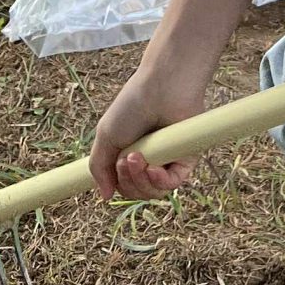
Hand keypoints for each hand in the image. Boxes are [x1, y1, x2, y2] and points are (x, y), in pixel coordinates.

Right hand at [89, 53, 210, 201]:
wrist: (161, 87)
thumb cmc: (132, 106)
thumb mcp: (106, 136)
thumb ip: (99, 168)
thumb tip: (105, 196)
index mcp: (131, 154)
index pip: (123, 186)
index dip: (118, 183)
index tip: (116, 165)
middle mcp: (150, 160)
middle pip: (136, 192)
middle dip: (127, 181)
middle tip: (127, 158)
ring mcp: (168, 160)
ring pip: (153, 192)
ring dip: (140, 180)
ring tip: (137, 157)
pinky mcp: (185, 159)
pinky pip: (172, 184)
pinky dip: (160, 182)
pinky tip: (154, 169)